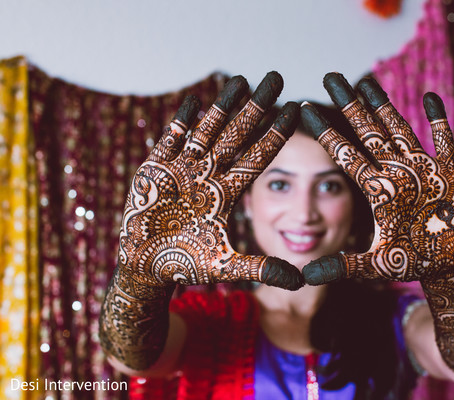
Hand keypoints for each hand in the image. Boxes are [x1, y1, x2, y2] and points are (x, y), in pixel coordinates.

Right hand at [119, 72, 302, 289]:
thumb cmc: (185, 265)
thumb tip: (301, 280)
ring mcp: (182, 170)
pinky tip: (194, 102)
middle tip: (276, 78)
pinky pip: (169, 141)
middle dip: (256, 107)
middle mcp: (208, 175)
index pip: (257, 157)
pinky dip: (180, 122)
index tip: (295, 110)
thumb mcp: (227, 265)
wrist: (146, 268)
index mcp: (226, 192)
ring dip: (223, 106)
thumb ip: (262, 269)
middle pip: (236, 134)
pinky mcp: (155, 170)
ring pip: (207, 130)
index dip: (275, 133)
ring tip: (242, 80)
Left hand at [300, 73, 453, 283]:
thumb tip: (303, 277)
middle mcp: (395, 173)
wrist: (447, 266)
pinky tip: (430, 98)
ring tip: (366, 81)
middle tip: (331, 76)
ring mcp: (422, 170)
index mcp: (376, 189)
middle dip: (351, 105)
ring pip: (399, 129)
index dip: (326, 132)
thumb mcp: (373, 266)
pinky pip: (444, 141)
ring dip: (384, 105)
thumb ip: (341, 267)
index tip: (305, 110)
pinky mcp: (450, 173)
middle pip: (368, 132)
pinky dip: (439, 121)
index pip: (345, 154)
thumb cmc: (410, 264)